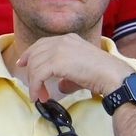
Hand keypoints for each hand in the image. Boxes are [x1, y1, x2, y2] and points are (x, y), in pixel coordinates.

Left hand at [18, 34, 134, 102]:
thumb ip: (67, 77)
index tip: (22, 63)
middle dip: (29, 71)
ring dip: (34, 84)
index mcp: (69, 38)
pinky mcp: (57, 61)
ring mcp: (59, 49)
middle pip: (36, 54)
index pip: (43, 43)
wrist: (112, 76)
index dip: (30, 53)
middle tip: (30, 87)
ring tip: (40, 97)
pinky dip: (35, 87)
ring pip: (35, 66)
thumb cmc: (101, 76)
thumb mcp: (80, 71)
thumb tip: (59, 87)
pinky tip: (39, 97)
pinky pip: (38, 75)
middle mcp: (62, 40)